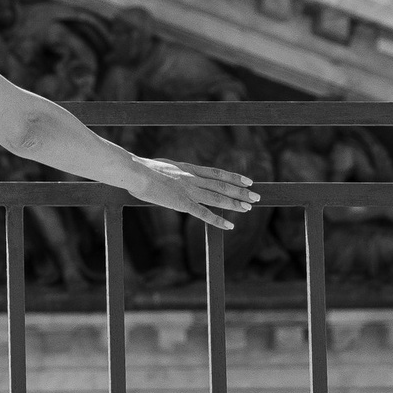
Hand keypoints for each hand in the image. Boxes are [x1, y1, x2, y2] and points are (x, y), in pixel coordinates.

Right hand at [130, 154, 260, 230]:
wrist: (136, 172)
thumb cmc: (142, 169)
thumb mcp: (162, 167)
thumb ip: (171, 172)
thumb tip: (170, 174)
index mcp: (188, 169)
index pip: (216, 173)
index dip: (233, 177)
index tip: (246, 180)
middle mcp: (193, 179)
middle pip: (222, 186)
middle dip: (240, 191)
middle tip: (256, 196)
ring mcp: (189, 191)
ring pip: (218, 198)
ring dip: (235, 203)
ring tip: (249, 207)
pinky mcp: (183, 203)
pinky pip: (204, 214)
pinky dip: (218, 220)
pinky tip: (229, 226)